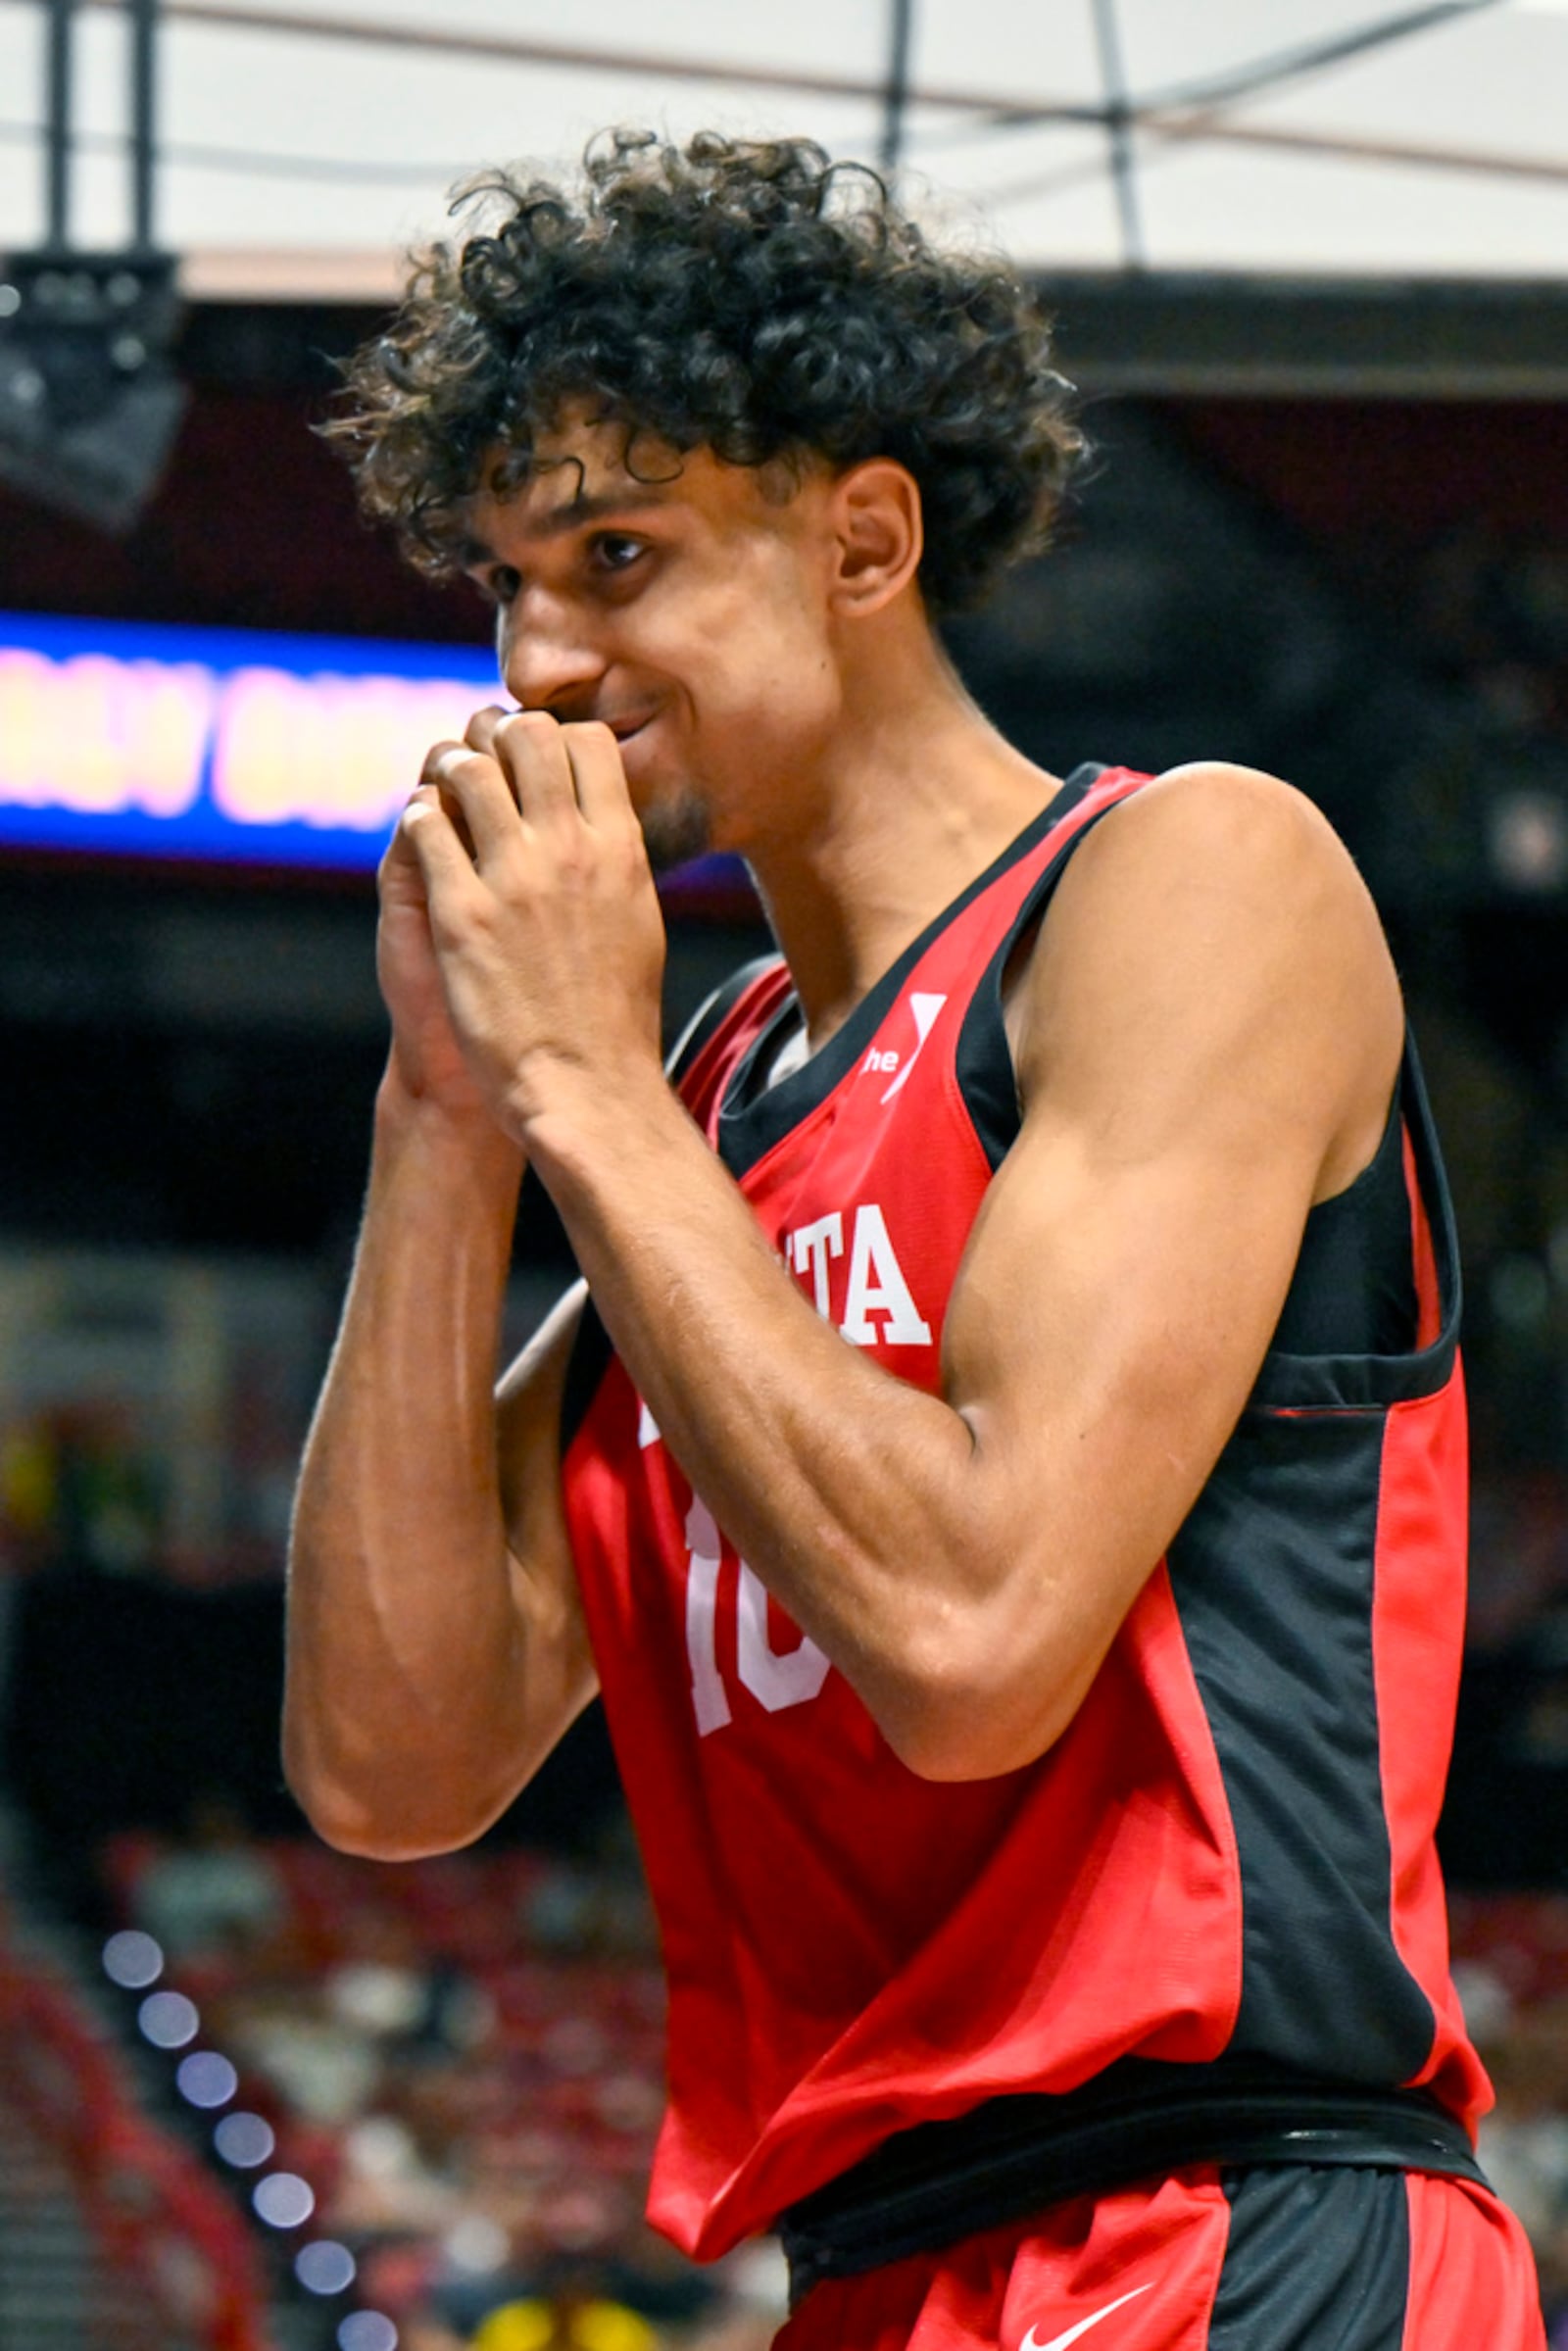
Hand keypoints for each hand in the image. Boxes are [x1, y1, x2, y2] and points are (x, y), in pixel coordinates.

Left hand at [393, 707, 667, 1144]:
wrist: (582, 1088)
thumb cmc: (614, 1018)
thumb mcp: (638, 922)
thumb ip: (618, 862)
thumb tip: (606, 821)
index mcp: (621, 850)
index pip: (589, 742)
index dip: (554, 734)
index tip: (534, 754)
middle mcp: (571, 850)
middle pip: (528, 736)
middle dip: (497, 733)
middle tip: (481, 754)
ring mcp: (513, 879)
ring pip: (468, 769)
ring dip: (450, 768)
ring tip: (445, 788)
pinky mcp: (461, 913)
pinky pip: (426, 827)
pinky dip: (420, 819)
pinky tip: (425, 836)